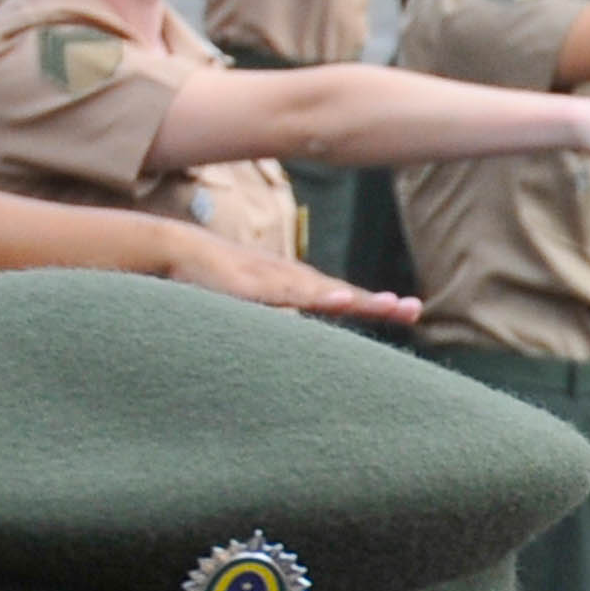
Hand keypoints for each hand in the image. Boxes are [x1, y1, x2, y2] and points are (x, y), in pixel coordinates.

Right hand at [161, 238, 419, 324]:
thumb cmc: (212, 279)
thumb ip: (273, 321)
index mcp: (295, 286)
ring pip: (324, 292)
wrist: (176, 249)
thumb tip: (290, 340)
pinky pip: (289, 294)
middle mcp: (292, 279)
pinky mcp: (253, 286)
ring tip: (389, 305)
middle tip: (413, 309)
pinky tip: (337, 301)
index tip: (410, 310)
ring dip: (356, 299)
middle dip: (378, 303)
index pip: (343, 297)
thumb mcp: (250, 306)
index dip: (375, 303)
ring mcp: (274, 280)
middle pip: (342, 293)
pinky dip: (316, 297)